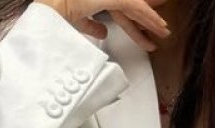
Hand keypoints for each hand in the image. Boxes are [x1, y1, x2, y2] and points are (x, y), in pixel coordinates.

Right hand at [34, 0, 169, 50]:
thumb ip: (92, 25)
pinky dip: (149, 15)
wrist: (51, 6)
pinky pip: (136, 6)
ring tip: (164, 30)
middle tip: (161, 31)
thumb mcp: (78, 19)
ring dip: (152, 20)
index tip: (145, 33)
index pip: (122, 12)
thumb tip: (103, 32)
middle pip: (131, 9)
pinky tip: (158, 24)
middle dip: (147, 22)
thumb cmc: (58, 9)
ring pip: (137, 7)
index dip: (135, 23)